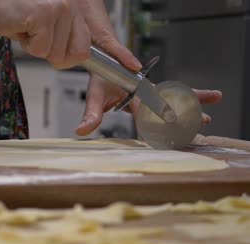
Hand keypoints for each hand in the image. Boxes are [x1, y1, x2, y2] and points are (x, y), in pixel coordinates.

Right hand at [0, 0, 91, 67]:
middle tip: (33, 36)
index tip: (50, 48)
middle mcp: (70, 2)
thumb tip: (71, 58)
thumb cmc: (4, 6)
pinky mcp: (44, 14)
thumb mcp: (41, 20)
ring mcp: (59, 6)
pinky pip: (41, 50)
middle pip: (78, 53)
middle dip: (53, 54)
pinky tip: (17, 25)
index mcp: (72, 2)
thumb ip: (59, 34)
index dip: (67, 55)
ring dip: (35, 47)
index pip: (86, 44)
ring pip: (57, 54)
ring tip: (23, 26)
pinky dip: (25, 45)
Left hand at [74, 73, 222, 135]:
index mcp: (134, 89)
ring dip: (194, 106)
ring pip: (178, 97)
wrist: (108, 60)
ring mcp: (154, 90)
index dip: (150, 123)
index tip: (157, 139)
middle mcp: (147, 89)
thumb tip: (81, 131)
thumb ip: (91, 114)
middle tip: (201, 122)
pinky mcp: (156, 92)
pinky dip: (190, 102)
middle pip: (169, 100)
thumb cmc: (102, 77)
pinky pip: (175, 97)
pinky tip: (203, 111)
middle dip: (184, 113)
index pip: (144, 109)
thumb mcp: (94, 94)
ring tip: (207, 118)